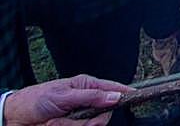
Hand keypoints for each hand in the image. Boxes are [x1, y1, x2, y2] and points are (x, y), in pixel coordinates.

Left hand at [2, 75, 130, 125]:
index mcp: (86, 86)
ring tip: (55, 122)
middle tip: (76, 118)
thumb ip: (91, 96)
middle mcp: (86, 101)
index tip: (138, 95)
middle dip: (91, 119)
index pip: (112, 88)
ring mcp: (79, 116)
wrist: (14, 118)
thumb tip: (115, 97)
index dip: (125, 92)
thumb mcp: (64, 95)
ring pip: (91, 124)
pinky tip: (53, 125)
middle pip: (104, 113)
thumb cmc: (36, 100)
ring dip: (72, 125)